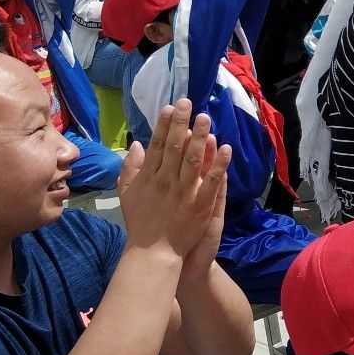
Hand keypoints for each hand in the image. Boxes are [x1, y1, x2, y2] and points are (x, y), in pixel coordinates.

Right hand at [118, 101, 232, 259]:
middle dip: (181, 123)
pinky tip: (226, 148)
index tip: (170, 107)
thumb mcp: (127, 193)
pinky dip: (219, 165)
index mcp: (148, 178)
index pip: (157, 146)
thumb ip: (130, 168)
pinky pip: (212, 182)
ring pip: (192, 160)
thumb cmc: (141, 221)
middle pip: (174, 147)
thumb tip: (137, 144)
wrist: (153, 253)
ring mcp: (184, 193)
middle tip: (188, 102)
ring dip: (200, 138)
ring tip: (206, 117)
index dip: (163, 125)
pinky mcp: (200, 206)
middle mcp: (165, 182)